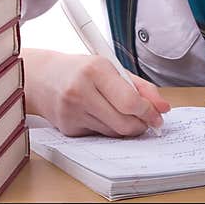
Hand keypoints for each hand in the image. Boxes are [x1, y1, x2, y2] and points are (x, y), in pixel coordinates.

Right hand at [24, 48, 170, 136]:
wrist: (41, 77)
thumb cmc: (80, 70)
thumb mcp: (111, 67)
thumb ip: (140, 87)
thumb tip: (163, 107)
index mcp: (95, 70)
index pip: (130, 101)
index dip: (148, 112)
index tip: (158, 116)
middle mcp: (81, 91)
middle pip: (124, 123)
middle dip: (141, 125)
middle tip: (147, 121)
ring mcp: (72, 112)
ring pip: (113, 132)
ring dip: (125, 127)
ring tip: (121, 113)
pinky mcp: (68, 129)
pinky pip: (99, 136)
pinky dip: (107, 128)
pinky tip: (99, 114)